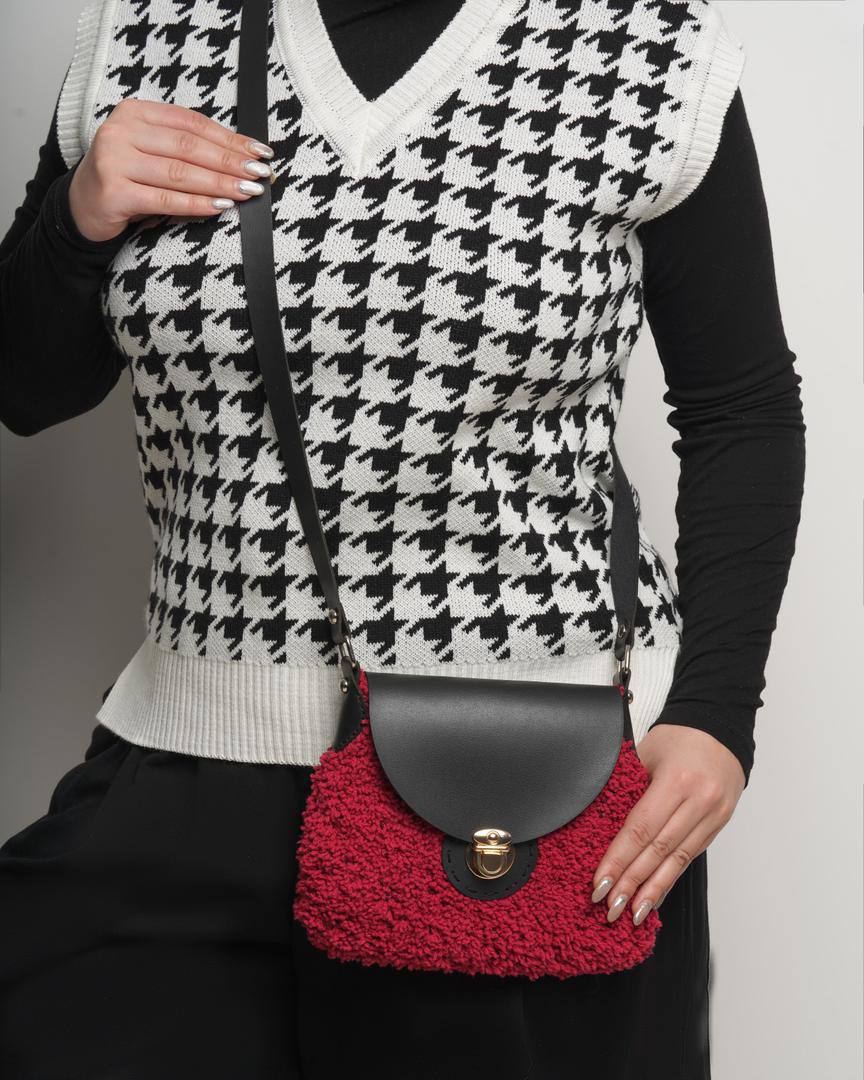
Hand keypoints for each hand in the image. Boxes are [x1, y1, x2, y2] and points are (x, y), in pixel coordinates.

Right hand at [67, 97, 276, 242]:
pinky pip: (165, 199)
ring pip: (179, 173)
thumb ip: (186, 149)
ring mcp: (114, 160)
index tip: (259, 151)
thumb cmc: (126, 180)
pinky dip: (197, 204)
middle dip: (230, 161)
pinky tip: (221, 206)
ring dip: (219, 183)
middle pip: (188, 146)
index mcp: (135, 113)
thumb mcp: (152, 154)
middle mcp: (121, 131)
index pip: (191, 123)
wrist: (82, 208)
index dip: (229, 137)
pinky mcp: (114, 193)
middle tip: (260, 174)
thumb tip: (241, 156)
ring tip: (248, 191)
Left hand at [591, 723, 745, 925]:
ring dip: (652, 890)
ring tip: (631, 913)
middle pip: (658, 849)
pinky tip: (654, 895)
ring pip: (677, 859)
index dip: (619, 859)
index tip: (600, 883)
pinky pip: (691, 856)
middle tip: (610, 908)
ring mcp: (713, 814)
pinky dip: (670, 878)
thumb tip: (606, 827)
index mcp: (677, 780)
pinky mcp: (719, 824)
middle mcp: (698, 801)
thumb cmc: (679, 737)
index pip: (640, 828)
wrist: (720, 728)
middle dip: (631, 882)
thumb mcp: (647, 754)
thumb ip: (631, 789)